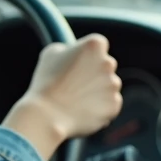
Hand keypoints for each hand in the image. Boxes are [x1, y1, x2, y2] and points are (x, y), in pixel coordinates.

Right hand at [1, 34, 122, 160]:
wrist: (48, 114)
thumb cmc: (46, 81)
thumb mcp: (51, 53)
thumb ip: (68, 48)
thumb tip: (73, 52)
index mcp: (94, 45)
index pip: (98, 46)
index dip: (87, 55)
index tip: (77, 63)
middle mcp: (108, 63)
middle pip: (105, 65)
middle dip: (94, 72)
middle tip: (74, 83)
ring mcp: (113, 85)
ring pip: (108, 85)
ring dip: (97, 90)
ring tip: (75, 99)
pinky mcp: (114, 105)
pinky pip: (109, 104)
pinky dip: (99, 107)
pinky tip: (81, 110)